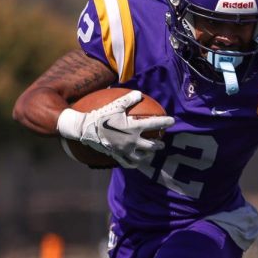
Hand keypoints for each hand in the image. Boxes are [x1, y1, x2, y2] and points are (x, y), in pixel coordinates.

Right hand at [58, 90, 174, 166]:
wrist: (85, 129)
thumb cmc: (100, 116)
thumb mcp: (115, 106)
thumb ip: (128, 100)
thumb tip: (139, 93)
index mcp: (133, 127)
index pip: (154, 124)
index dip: (165, 122)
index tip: (172, 121)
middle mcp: (132, 141)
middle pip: (152, 146)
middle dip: (159, 145)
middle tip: (162, 143)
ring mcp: (125, 150)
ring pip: (142, 157)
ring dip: (148, 155)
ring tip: (150, 154)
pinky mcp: (117, 156)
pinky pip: (128, 163)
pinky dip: (134, 163)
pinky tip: (136, 162)